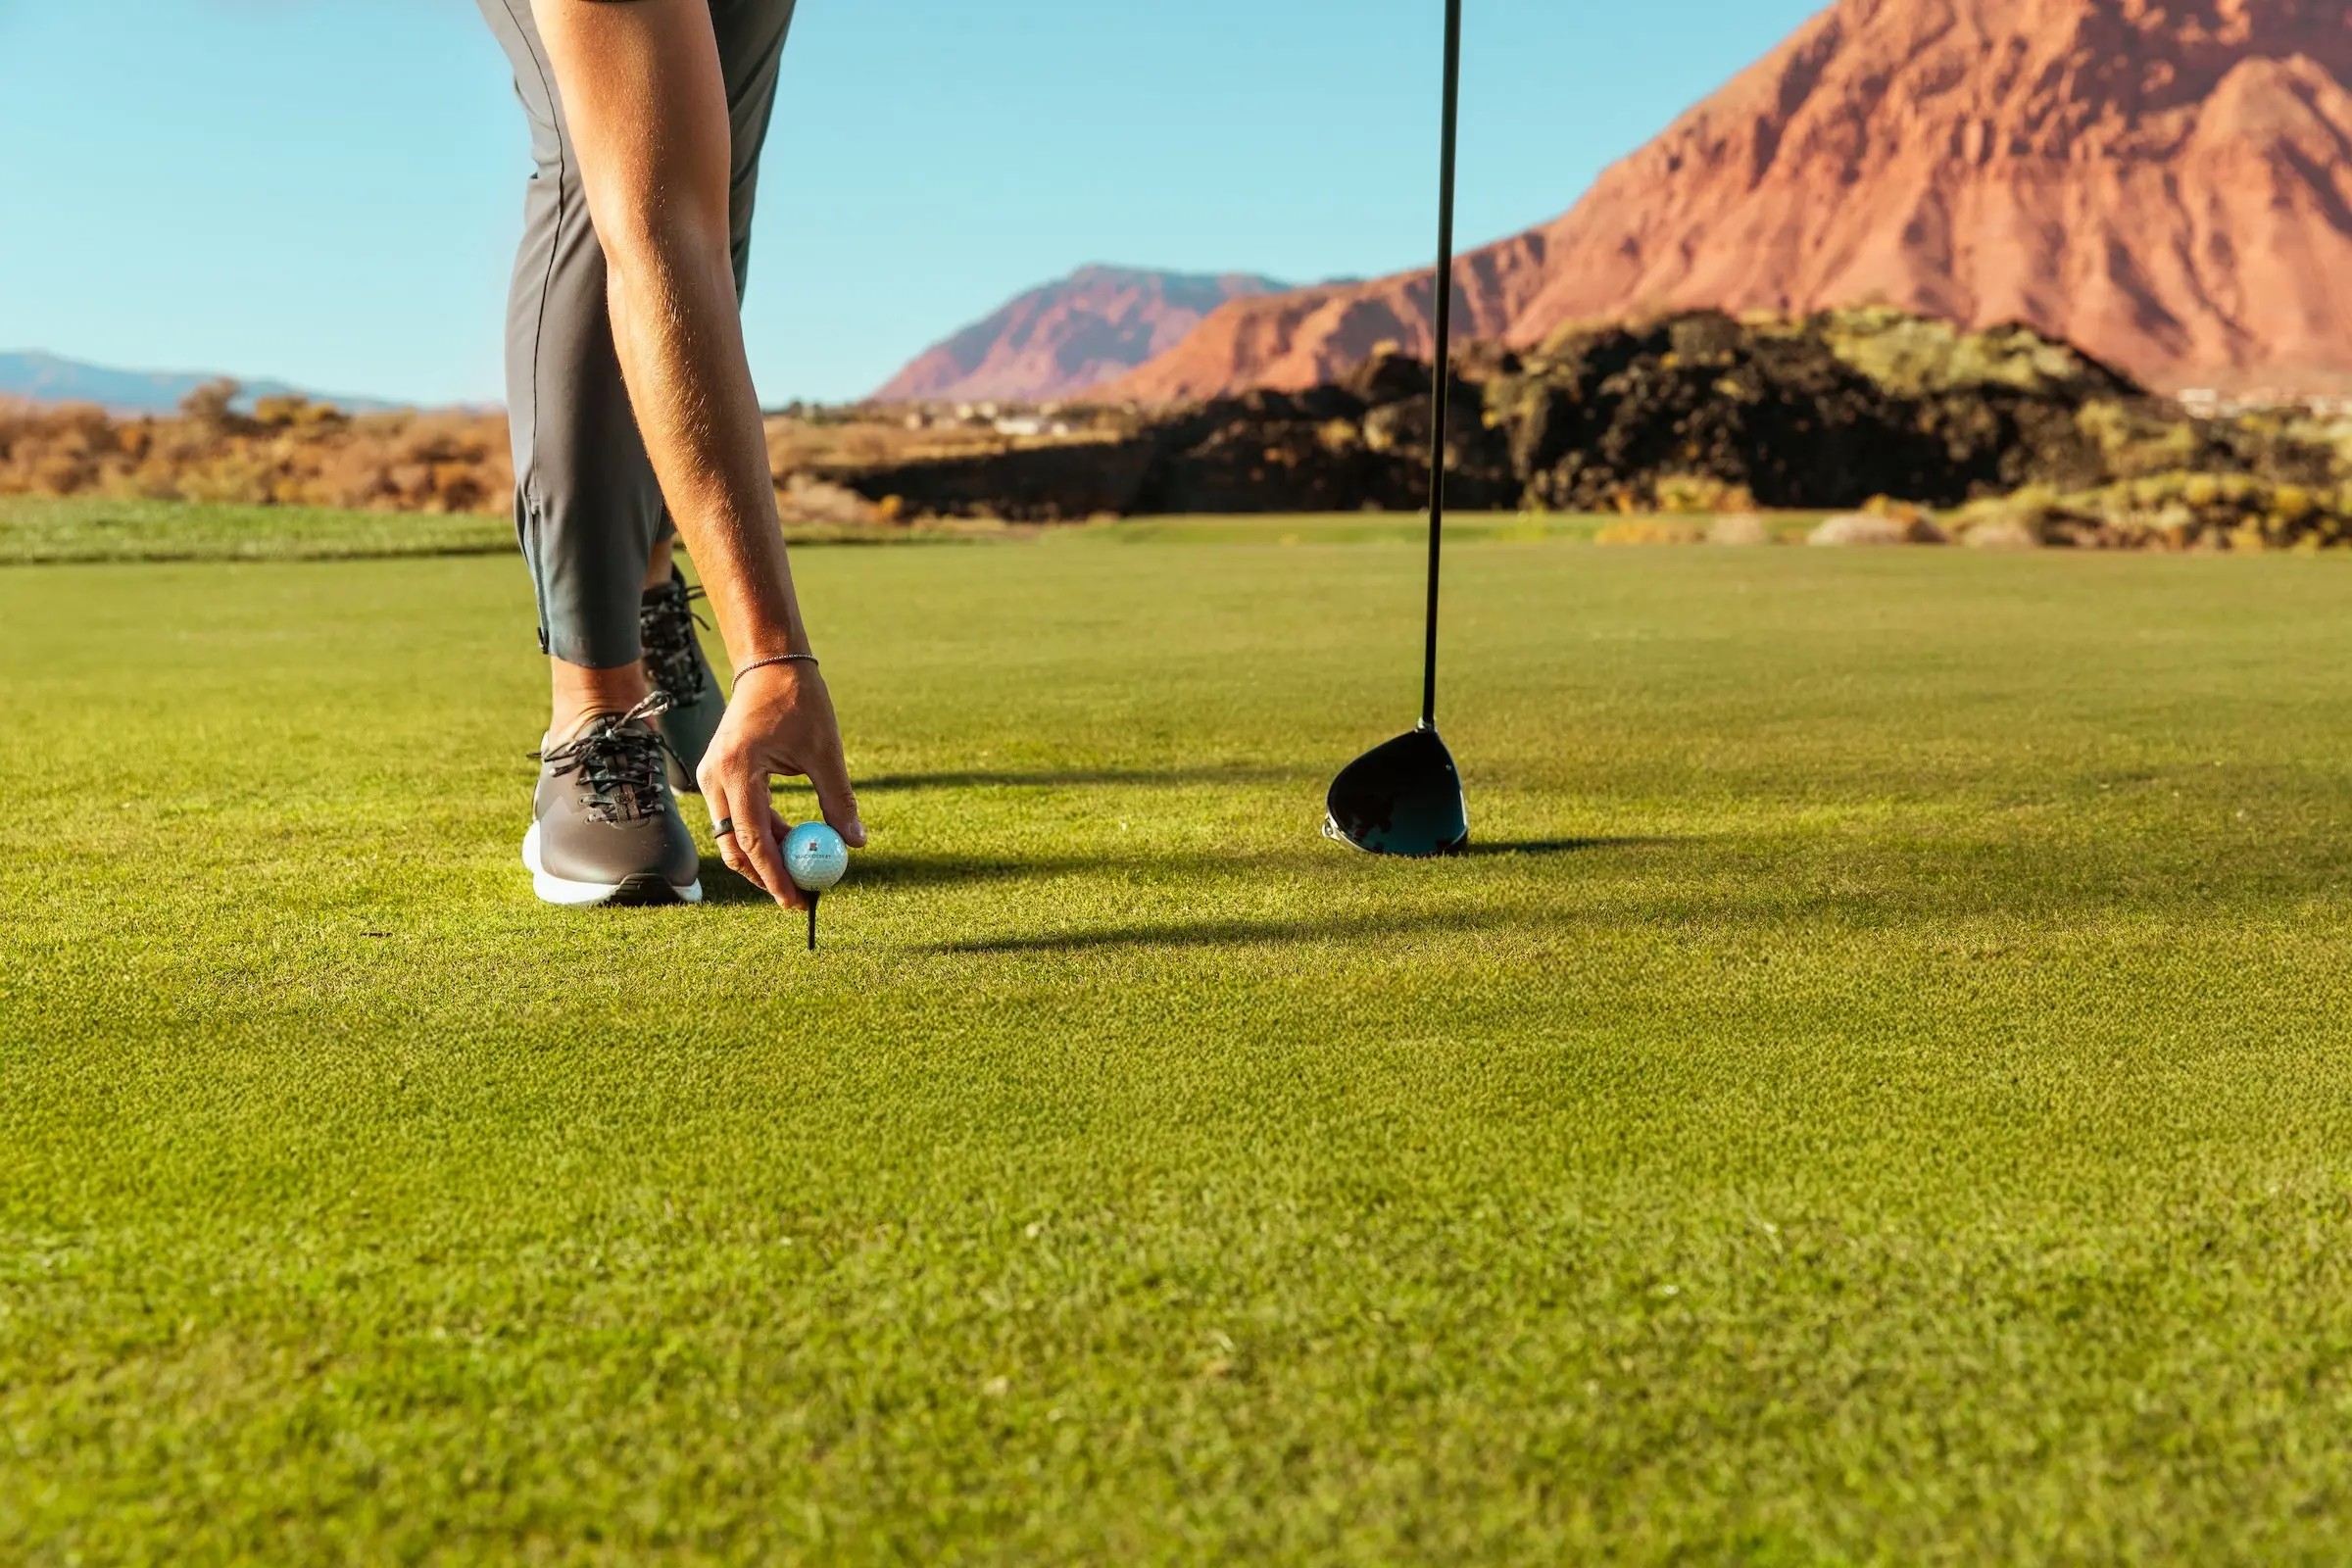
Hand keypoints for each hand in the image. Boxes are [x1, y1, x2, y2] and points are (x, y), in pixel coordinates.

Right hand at [698, 661, 865, 907]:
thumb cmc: (800, 702)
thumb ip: (838, 800)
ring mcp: (711, 776)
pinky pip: (736, 814)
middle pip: (733, 845)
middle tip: (797, 895)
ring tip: (801, 869)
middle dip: (763, 875)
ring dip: (764, 853)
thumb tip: (856, 844)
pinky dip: (761, 831)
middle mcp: (714, 777)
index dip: (774, 876)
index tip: (797, 900)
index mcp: (738, 771)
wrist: (769, 665)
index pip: (753, 839)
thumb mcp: (825, 752)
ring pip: (733, 833)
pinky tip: (791, 840)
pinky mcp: (718, 773)